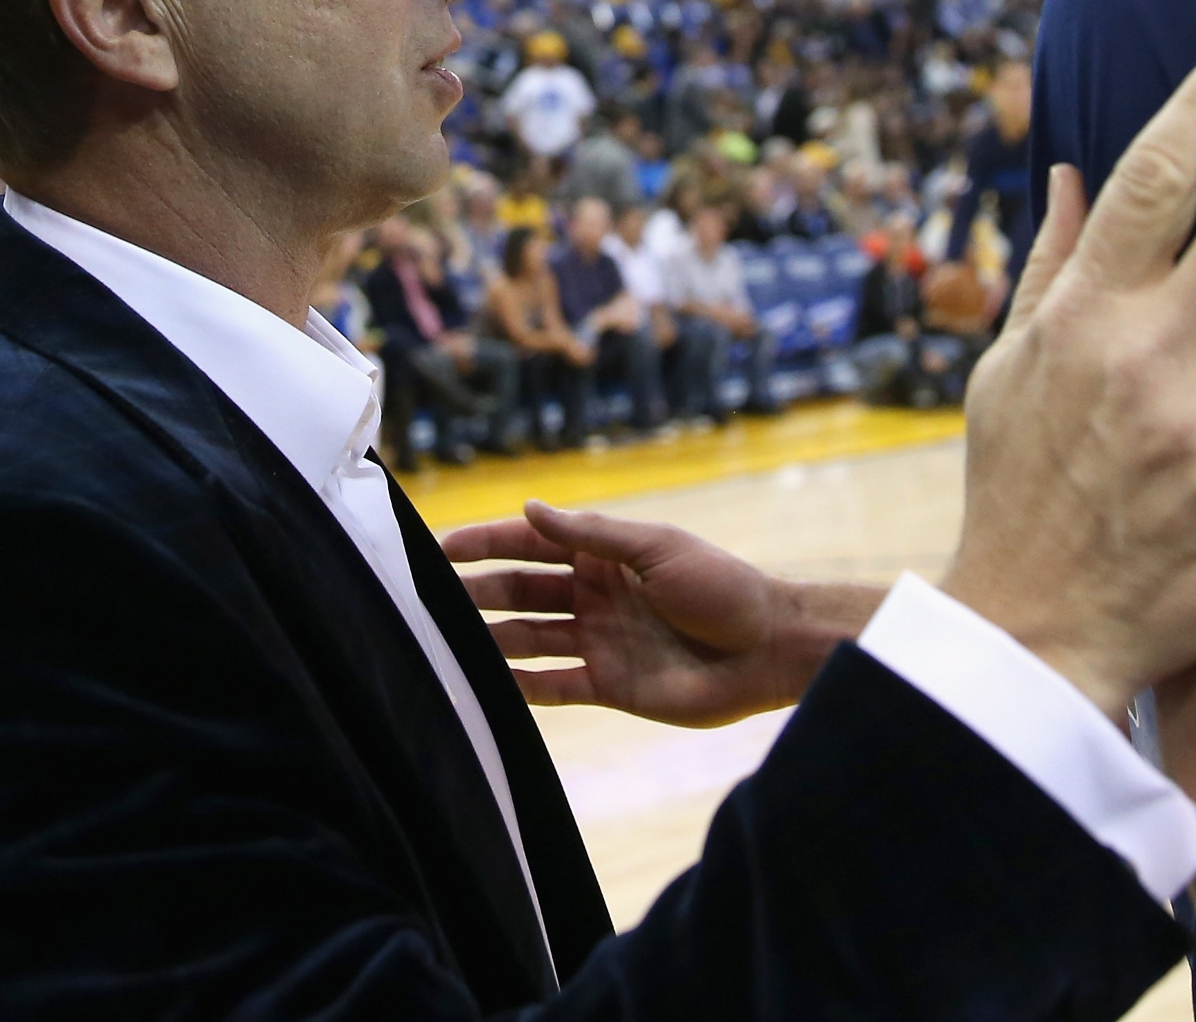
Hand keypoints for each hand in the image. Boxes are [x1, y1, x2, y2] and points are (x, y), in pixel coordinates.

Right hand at [444, 500, 869, 725]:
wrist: (767, 649)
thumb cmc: (722, 586)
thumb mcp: (656, 548)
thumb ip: (590, 533)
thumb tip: (529, 508)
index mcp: (606, 554)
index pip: (534, 543)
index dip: (488, 543)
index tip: (440, 546)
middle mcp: (595, 595)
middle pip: (522, 590)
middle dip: (478, 591)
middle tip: (427, 597)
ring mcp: (599, 641)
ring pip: (529, 637)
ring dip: (490, 638)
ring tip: (442, 641)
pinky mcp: (609, 685)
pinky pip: (553, 686)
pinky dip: (520, 686)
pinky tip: (484, 685)